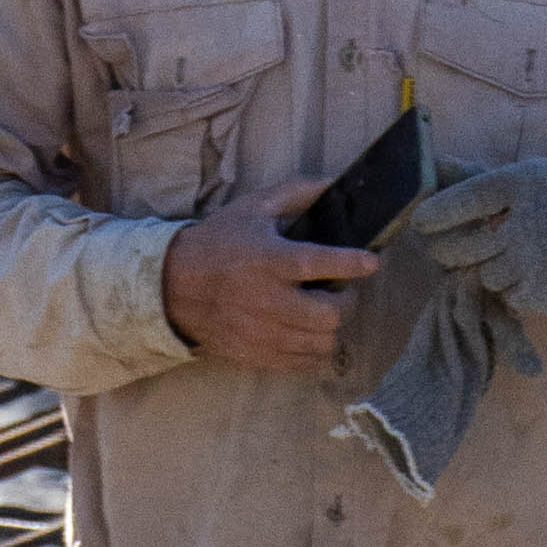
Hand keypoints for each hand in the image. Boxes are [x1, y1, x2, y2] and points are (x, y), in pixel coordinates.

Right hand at [158, 178, 379, 377]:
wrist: (175, 286)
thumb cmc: (219, 243)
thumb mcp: (253, 208)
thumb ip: (294, 193)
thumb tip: (332, 183)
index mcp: (269, 259)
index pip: (321, 262)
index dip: (352, 263)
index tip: (371, 262)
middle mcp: (269, 299)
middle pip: (331, 313)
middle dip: (345, 301)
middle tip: (339, 292)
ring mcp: (264, 332)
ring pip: (323, 342)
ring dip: (331, 327)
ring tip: (322, 312)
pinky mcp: (259, 355)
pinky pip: (306, 363)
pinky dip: (315, 350)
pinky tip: (308, 333)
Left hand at [398, 158, 546, 322]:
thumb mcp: (526, 176)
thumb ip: (475, 177)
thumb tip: (425, 160)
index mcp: (519, 184)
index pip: (464, 200)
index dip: (436, 213)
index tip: (419, 223)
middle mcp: (526, 221)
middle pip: (461, 247)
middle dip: (445, 250)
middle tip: (442, 248)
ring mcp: (536, 260)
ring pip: (483, 275)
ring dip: (488, 269)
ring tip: (508, 255)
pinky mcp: (545, 292)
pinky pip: (507, 296)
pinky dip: (513, 288)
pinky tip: (530, 272)